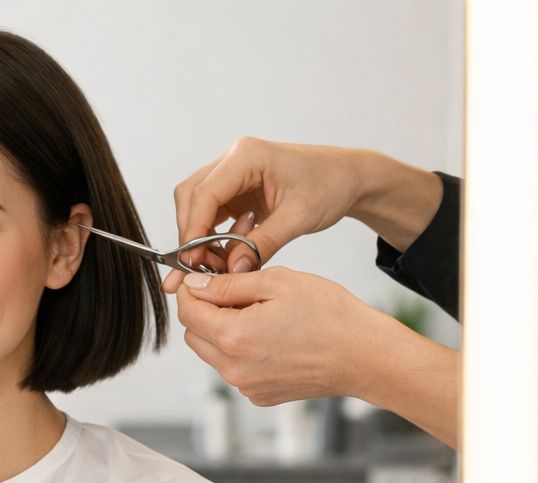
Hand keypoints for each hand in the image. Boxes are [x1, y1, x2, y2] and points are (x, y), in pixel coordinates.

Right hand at [166, 138, 368, 291]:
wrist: (347, 178)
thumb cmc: (329, 186)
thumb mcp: (299, 218)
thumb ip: (264, 243)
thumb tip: (233, 271)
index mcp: (246, 157)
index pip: (204, 193)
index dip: (193, 229)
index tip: (192, 261)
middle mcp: (233, 160)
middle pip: (190, 196)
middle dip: (190, 233)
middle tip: (198, 267)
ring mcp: (231, 174)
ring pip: (195, 205)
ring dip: (198, 236)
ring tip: (214, 264)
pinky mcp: (234, 191)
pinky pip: (210, 214)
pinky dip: (211, 236)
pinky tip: (225, 255)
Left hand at [175, 266, 386, 405]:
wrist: (365, 356)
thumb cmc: (331, 316)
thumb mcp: (277, 283)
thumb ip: (229, 284)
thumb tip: (196, 285)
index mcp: (234, 337)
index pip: (188, 312)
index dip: (191, 291)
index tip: (203, 279)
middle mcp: (234, 368)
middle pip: (195, 335)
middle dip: (206, 312)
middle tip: (238, 294)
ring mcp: (246, 386)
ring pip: (213, 354)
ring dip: (223, 333)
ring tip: (261, 316)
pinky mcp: (260, 396)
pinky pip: (235, 369)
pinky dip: (242, 352)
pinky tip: (272, 338)